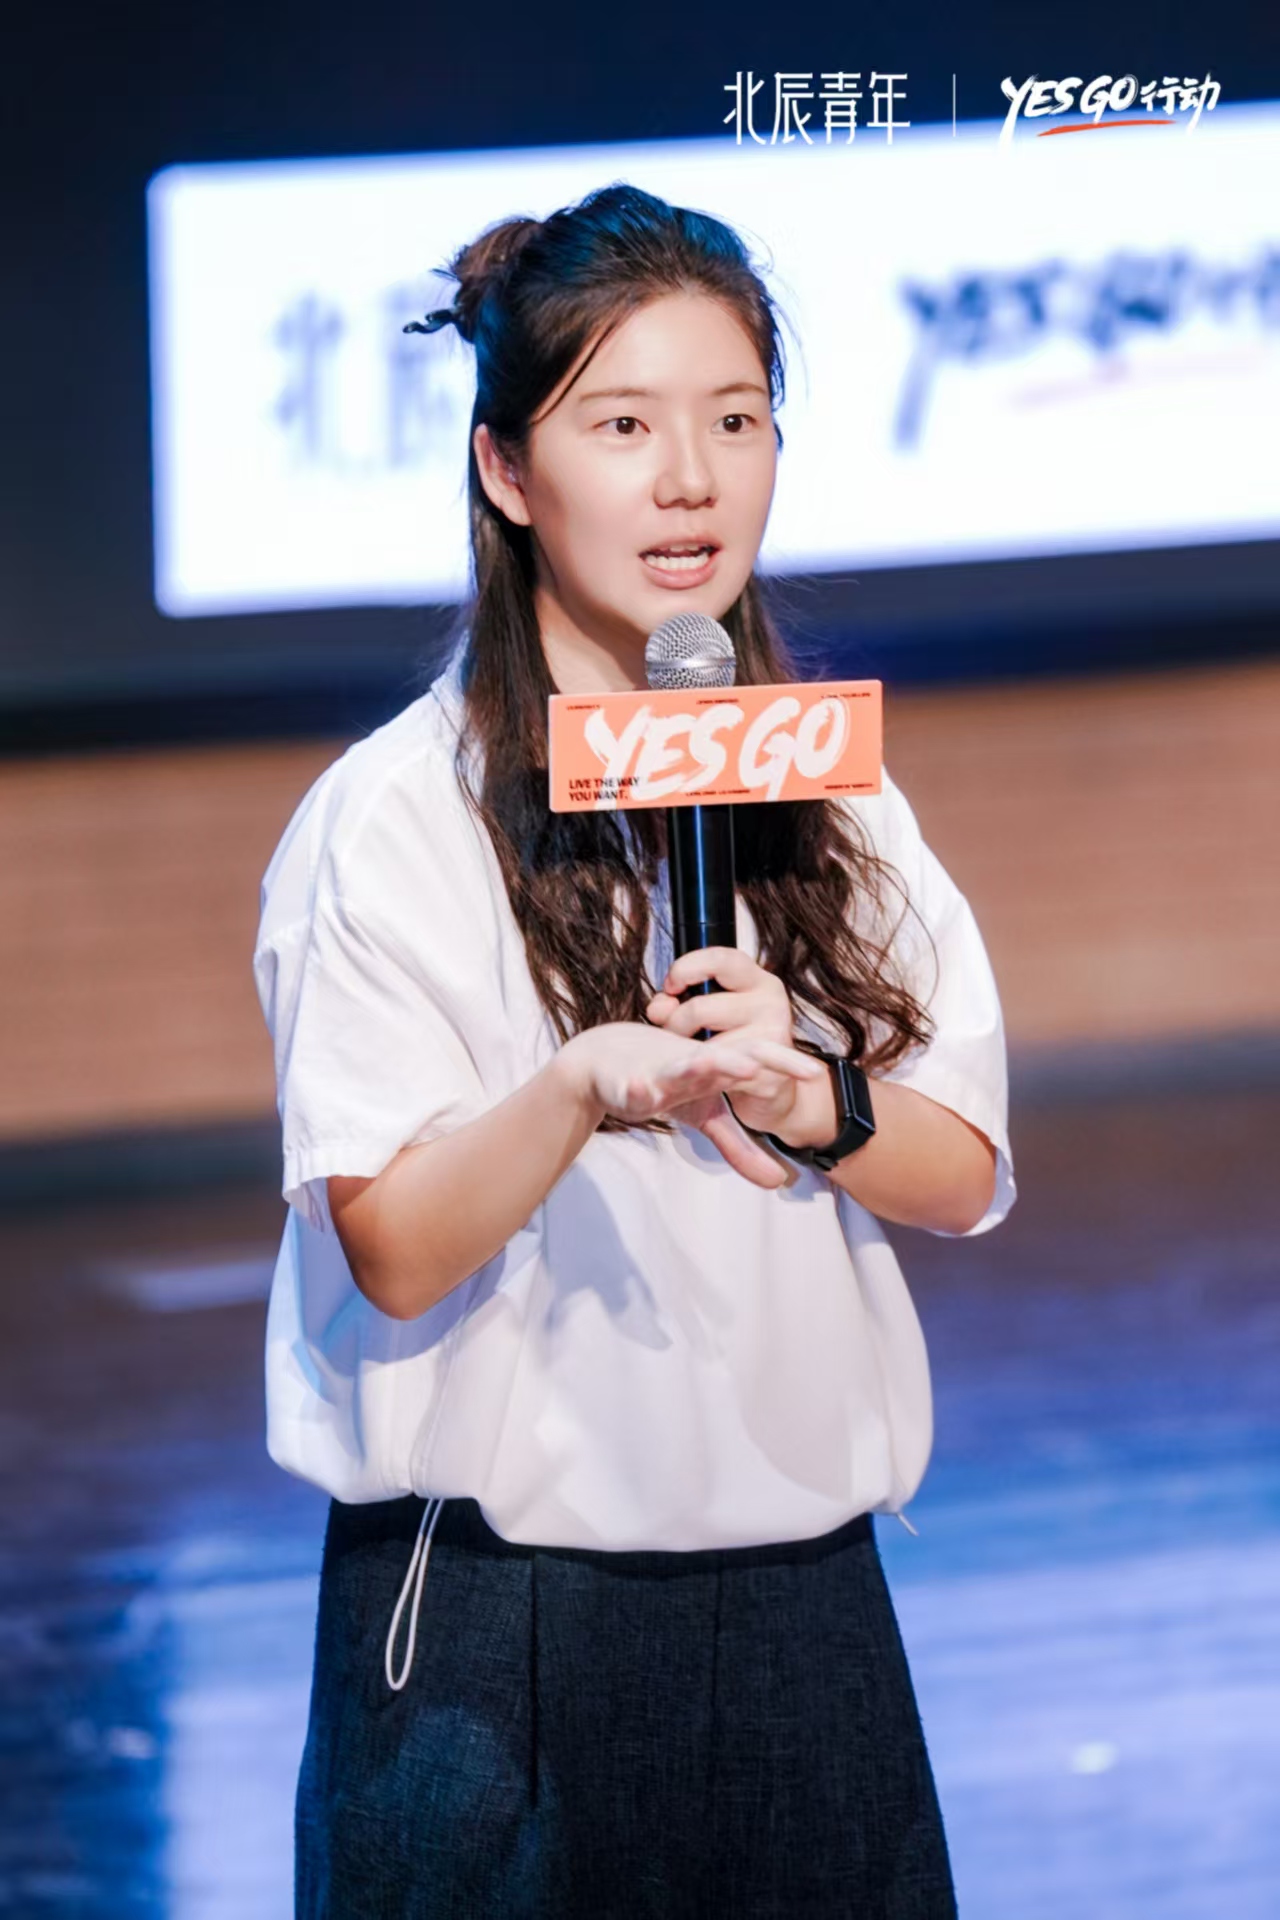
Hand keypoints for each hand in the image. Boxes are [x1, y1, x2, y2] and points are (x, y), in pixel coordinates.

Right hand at [558, 1019, 824, 1188]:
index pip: (756, 1063)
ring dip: (694, 1065)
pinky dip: (633, 1088)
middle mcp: (691, 1063)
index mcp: (716, 1069)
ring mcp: (658, 1071)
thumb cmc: (664, 1082)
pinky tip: (638, 1090)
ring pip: (678, 1067)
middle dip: (743, 1059)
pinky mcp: (624, 1081)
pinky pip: (630, 1086)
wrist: (602, 1061)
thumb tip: (780, 1182)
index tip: (817, 1073)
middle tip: (763, 1064)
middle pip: (723, 1057)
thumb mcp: (704, 1115)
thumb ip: (740, 1146)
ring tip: (711, 1064)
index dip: (783, 1065)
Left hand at [645, 948, 811, 1138]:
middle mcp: (771, 1002)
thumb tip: (657, 1008)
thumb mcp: (711, 1011)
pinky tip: (708, 1073)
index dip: (685, 969)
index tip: (670, 987)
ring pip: (706, 1043)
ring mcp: (772, 1037)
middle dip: (674, 1024)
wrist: (772, 1085)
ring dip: (687, 1053)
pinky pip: (717, 1071)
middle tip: (674, 1033)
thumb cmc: (736, 1039)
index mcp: (758, 980)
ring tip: (691, 1054)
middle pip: (700, 1008)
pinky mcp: (767, 1071)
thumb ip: (678, 1003)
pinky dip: (704, 1074)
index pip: (719, 959)